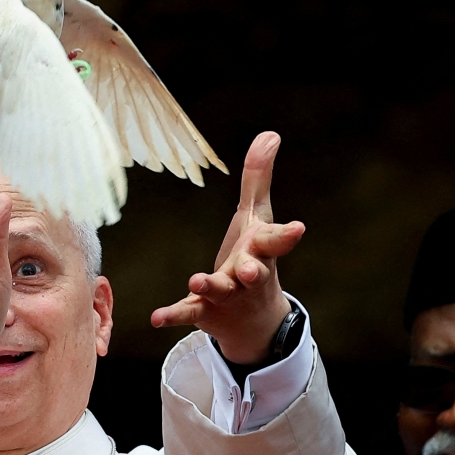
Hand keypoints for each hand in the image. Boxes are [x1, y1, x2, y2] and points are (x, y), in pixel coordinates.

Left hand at [150, 132, 303, 364]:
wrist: (254, 321)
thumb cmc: (255, 257)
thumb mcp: (257, 218)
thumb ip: (258, 178)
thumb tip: (270, 133)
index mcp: (262, 252)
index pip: (275, 242)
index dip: (286, 235)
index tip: (298, 228)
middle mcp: (248, 276)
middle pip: (254, 273)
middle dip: (253, 271)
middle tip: (249, 270)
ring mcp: (227, 296)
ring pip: (219, 291)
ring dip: (209, 286)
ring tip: (196, 280)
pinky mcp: (204, 311)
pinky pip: (188, 312)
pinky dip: (173, 314)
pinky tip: (156, 317)